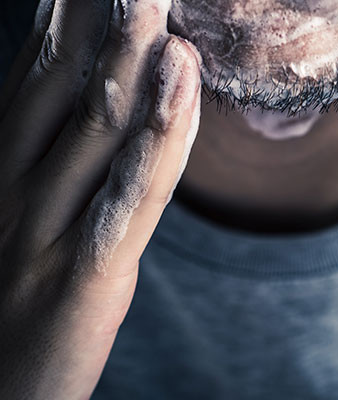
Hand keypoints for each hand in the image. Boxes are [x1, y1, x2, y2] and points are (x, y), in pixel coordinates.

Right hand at [0, 0, 200, 397]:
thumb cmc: (2, 305)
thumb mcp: (10, 219)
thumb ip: (39, 159)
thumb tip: (73, 101)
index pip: (40, 68)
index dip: (69, 11)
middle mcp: (12, 182)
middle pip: (66, 77)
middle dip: (103, 10)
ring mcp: (40, 225)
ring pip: (99, 118)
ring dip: (132, 45)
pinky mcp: (82, 271)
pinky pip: (132, 189)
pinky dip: (162, 128)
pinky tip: (182, 75)